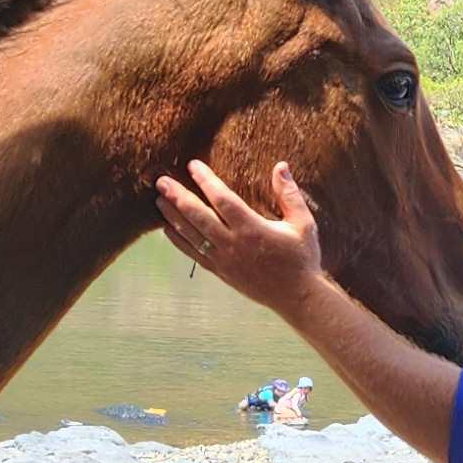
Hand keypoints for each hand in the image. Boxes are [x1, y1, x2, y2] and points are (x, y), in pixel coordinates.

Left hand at [157, 156, 323, 316]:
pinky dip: (178, 241)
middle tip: (161, 181)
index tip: (192, 165)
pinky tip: (167, 229)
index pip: (222, 200)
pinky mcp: (220, 272)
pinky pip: (193, 254)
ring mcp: (224, 260)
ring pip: (191, 235)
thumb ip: (289, 194)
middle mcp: (233, 244)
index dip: (205, 181)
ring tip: (158, 199)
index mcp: (252, 229)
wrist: (297, 296)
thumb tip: (280, 166)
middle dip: (178, 197)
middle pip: (198, 216)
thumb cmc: (302, 258)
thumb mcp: (303, 223)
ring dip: (173, 216)